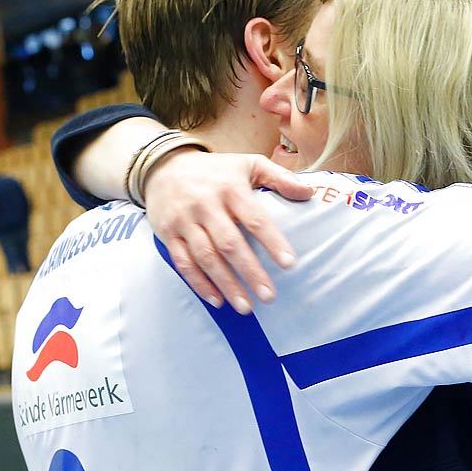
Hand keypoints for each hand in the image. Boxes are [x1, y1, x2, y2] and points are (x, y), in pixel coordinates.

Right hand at [143, 149, 315, 313]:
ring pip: (206, 257)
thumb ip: (279, 176)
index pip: (255, 219)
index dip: (272, 242)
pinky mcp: (168, 234)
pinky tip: (217, 300)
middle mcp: (206, 205)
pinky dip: (199, 283)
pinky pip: (183, 262)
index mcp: (230, 188)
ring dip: (226, 284)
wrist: (162, 166)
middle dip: (250, 272)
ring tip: (246, 306)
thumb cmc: (214, 169)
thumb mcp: (248, 163)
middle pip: (229, 243)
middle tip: (268, 296)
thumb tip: (308, 193)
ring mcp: (185, 221)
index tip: (289, 263)